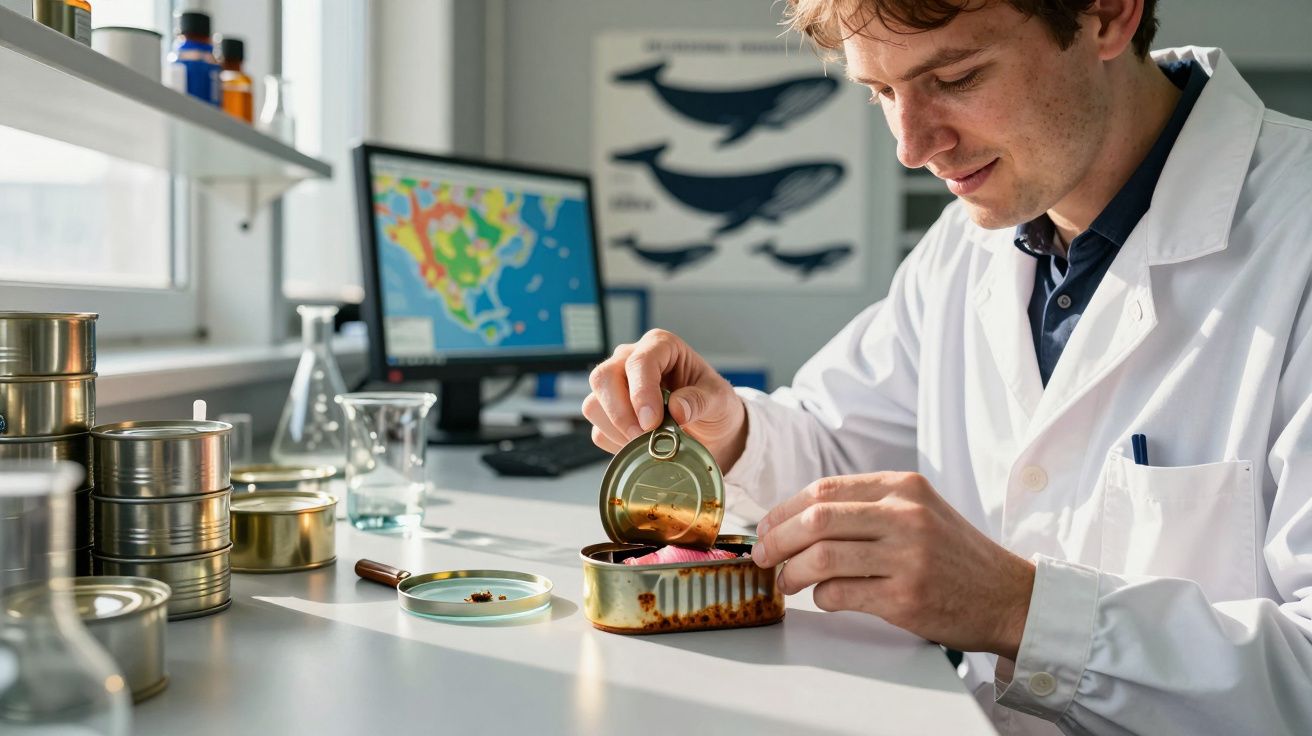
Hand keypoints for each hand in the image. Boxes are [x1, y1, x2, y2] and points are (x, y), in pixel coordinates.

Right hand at [583, 329, 746, 469]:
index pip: (639, 361)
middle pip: (603, 377)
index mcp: (661, 346)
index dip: (641, 392)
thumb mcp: (720, 400)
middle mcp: (630, 360)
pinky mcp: (609, 414)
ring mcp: (616, 387)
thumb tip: (677, 409)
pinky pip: (598, 431)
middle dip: (620, 412)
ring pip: (594, 405)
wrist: (710, 430)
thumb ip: (701, 401)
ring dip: (617, 431)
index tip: (652, 422)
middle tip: (643, 436)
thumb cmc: (714, 405)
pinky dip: (617, 444)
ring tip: (647, 444)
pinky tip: (641, 447)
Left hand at [750, 472, 1035, 658]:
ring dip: (792, 572)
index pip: (824, 489)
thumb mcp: (919, 510)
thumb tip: (796, 518)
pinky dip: (820, 597)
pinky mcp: (907, 597)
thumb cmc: (955, 555)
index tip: (767, 527)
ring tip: (787, 580)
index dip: (784, 509)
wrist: (1009, 595)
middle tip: (763, 555)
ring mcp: (908, 556)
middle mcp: (906, 515)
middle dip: (776, 539)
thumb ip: (868, 506)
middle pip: (816, 519)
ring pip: (822, 556)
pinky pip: (840, 594)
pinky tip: (823, 598)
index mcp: (903, 486)